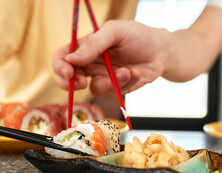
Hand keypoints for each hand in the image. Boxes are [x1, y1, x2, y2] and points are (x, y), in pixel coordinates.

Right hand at [53, 20, 167, 95]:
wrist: (162, 50)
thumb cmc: (138, 35)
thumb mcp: (115, 31)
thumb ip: (94, 43)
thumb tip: (71, 59)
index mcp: (86, 47)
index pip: (62, 56)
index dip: (59, 66)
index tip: (68, 73)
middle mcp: (91, 64)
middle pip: (68, 79)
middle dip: (70, 84)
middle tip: (82, 83)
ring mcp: (103, 77)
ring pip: (94, 89)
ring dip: (110, 82)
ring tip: (127, 72)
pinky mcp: (116, 88)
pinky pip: (114, 92)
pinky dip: (126, 83)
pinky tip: (136, 73)